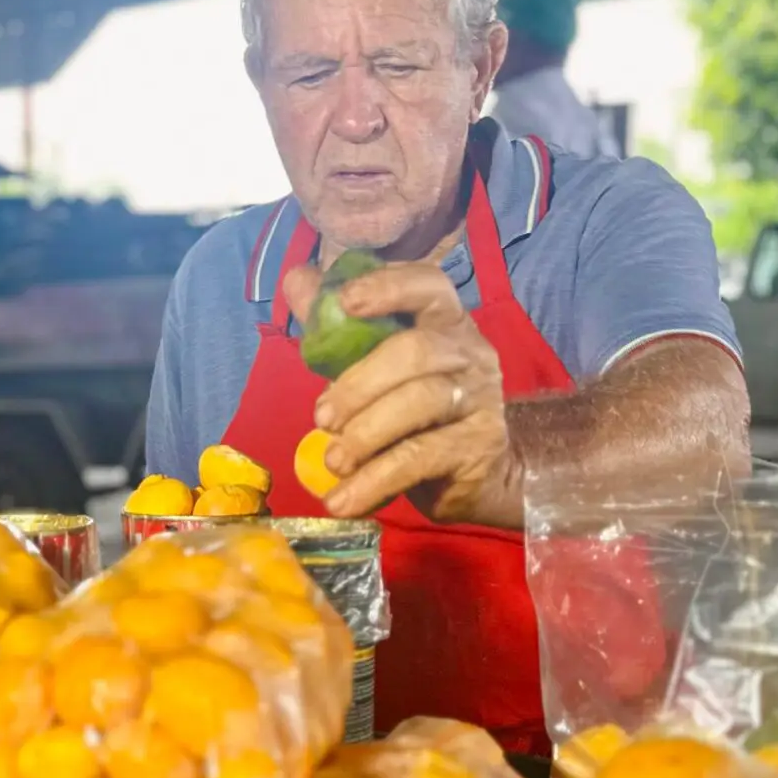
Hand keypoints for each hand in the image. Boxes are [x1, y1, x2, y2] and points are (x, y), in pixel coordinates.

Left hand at [304, 261, 519, 526]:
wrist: (477, 473)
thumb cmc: (416, 411)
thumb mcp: (374, 366)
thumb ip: (338, 328)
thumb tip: (296, 278)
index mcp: (444, 320)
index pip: (428, 284)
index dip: (388, 287)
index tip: (347, 301)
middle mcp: (469, 351)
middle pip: (416, 351)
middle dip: (359, 383)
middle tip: (322, 419)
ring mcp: (481, 398)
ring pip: (420, 403)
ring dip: (365, 434)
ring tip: (333, 462)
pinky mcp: (480, 446)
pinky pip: (420, 458)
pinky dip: (375, 481)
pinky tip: (344, 500)